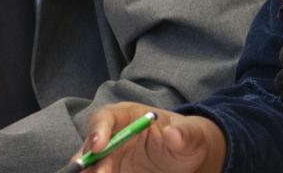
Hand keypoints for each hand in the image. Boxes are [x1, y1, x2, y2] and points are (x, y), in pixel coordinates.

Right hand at [83, 102, 223, 172]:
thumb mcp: (192, 135)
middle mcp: (112, 135)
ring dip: (90, 172)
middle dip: (90, 161)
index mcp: (128, 116)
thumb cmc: (187, 139)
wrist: (187, 157)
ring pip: (90, 166)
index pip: (106, 117)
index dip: (98, 130)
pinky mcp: (112, 172)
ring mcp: (110, 157)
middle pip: (90, 146)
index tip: (98, 147)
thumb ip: (185, 134)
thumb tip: (173, 133)